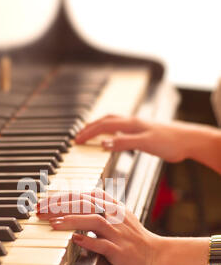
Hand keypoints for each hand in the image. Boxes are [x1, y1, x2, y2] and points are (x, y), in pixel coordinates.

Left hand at [37, 190, 158, 264]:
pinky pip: (103, 244)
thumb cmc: (133, 239)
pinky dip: (88, 241)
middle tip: (41, 210)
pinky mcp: (120, 250)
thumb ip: (101, 207)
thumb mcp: (119, 216)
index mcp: (113, 206)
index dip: (63, 197)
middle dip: (60, 206)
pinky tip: (74, 239)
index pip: (84, 195)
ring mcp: (118, 233)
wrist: (155, 257)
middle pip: (85, 204)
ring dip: (72, 220)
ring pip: (94, 220)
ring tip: (53, 223)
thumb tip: (77, 202)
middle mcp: (115, 216)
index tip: (45, 202)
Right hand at [75, 115, 193, 162]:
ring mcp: (137, 125)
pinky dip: (110, 130)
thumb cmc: (170, 142)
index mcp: (130, 124)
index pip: (102, 125)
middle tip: (77, 136)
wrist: (189, 140)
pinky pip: (120, 127)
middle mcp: (132, 122)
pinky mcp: (142, 131)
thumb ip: (123, 143)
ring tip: (88, 133)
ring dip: (98, 126)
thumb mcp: (145, 144)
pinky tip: (111, 136)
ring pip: (112, 122)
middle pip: (104, 120)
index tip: (76, 140)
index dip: (88, 132)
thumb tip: (103, 143)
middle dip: (89, 127)